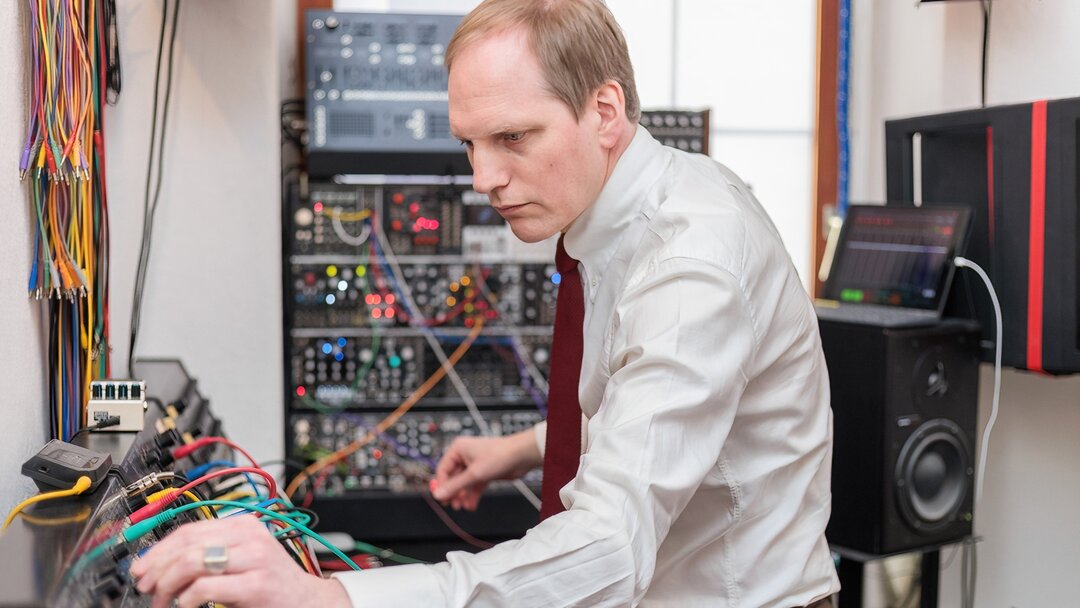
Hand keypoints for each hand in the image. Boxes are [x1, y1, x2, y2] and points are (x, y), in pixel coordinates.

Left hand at [129, 515, 350, 607]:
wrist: (307, 602)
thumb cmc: (270, 583)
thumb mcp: (240, 558)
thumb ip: (209, 553)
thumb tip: (159, 561)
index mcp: (242, 524)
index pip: (188, 529)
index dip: (158, 549)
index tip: (141, 566)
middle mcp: (249, 536)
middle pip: (186, 544)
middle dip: (157, 567)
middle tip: (146, 586)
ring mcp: (254, 559)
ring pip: (192, 562)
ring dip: (168, 584)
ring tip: (162, 600)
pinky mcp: (256, 585)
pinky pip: (206, 588)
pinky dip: (187, 599)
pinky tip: (184, 606)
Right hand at [432, 428, 541, 510]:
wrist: (522, 456)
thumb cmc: (500, 455)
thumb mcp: (474, 474)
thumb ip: (455, 486)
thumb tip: (439, 494)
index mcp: (458, 449)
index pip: (443, 469)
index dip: (441, 485)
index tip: (442, 499)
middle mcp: (465, 456)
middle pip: (453, 478)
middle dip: (453, 492)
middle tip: (452, 505)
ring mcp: (475, 464)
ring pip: (464, 483)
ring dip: (463, 496)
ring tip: (463, 507)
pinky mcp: (484, 472)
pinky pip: (474, 485)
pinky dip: (472, 495)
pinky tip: (471, 505)